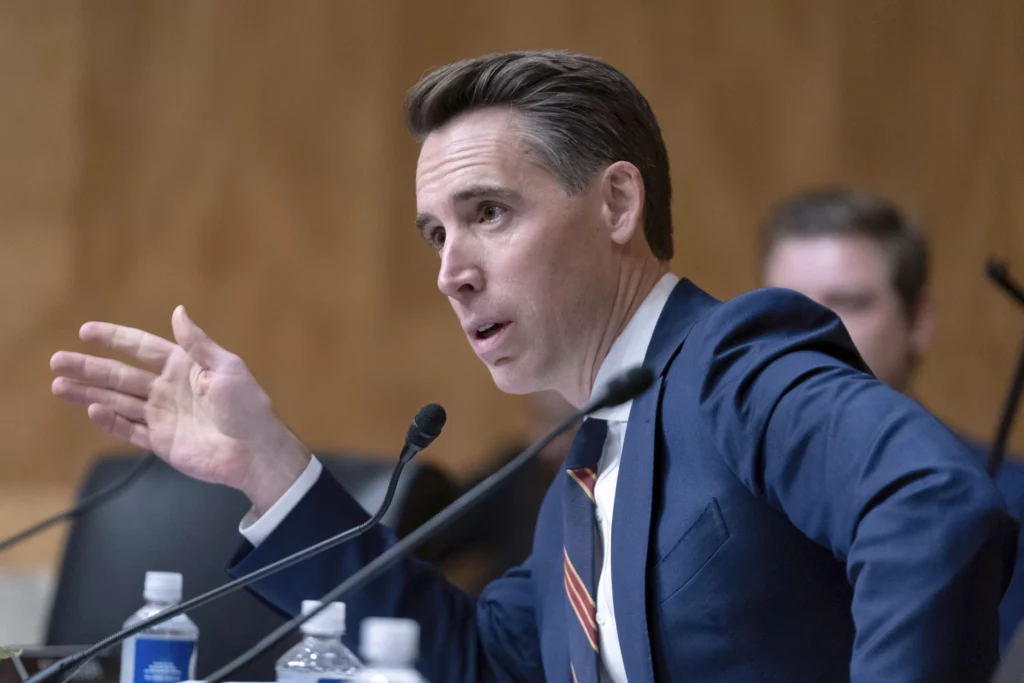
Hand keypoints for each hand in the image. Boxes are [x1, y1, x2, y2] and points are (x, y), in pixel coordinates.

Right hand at [50, 306, 310, 514]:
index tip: (85, 331)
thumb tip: (178, 311)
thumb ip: (198, 344)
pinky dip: (110, 421)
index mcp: (185, 366)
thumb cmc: (247, 407)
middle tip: (57, 361)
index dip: (114, 339)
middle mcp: (169, 389)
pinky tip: (91, 411)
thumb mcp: (227, 368)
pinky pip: (130, 430)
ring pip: (118, 402)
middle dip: (89, 368)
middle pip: (121, 375)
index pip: (142, 348)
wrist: (255, 451)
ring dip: (89, 394)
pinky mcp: (162, 442)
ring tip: (58, 386)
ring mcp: (163, 416)